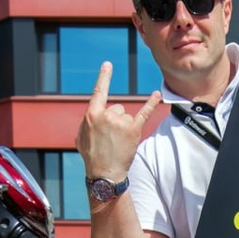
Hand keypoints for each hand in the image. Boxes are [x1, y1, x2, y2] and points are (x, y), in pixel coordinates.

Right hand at [76, 62, 163, 183]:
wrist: (104, 173)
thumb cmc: (91, 156)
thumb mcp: (81, 136)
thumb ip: (88, 122)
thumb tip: (96, 115)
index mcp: (92, 114)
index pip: (99, 91)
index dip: (104, 77)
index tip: (108, 64)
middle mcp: (107, 115)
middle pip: (116, 108)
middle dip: (115, 121)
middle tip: (111, 138)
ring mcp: (121, 122)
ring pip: (126, 116)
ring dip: (124, 127)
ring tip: (118, 142)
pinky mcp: (134, 129)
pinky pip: (144, 112)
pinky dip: (152, 103)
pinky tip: (157, 95)